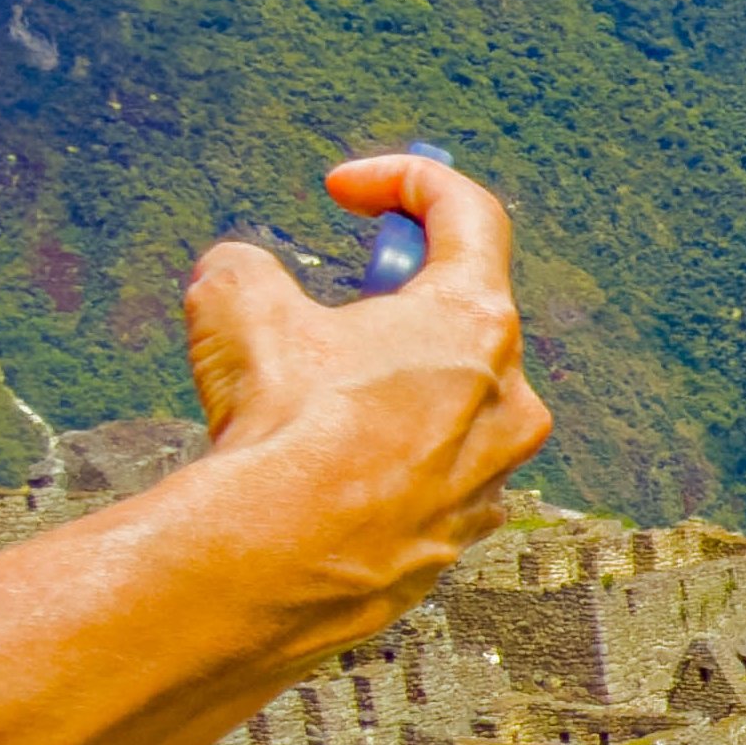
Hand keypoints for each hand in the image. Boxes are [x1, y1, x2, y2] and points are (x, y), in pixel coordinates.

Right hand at [175, 149, 555, 625]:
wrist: (276, 563)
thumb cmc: (277, 429)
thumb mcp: (235, 304)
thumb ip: (250, 266)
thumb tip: (242, 273)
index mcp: (476, 323)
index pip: (471, 215)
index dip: (405, 182)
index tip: (346, 190)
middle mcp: (511, 398)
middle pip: (459, 317)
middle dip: (386, 301)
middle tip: (315, 316)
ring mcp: (495, 474)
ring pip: (445, 404)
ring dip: (385, 389)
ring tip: (304, 412)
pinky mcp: (463, 534)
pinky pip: (428, 474)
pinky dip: (381, 462)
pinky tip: (318, 479)